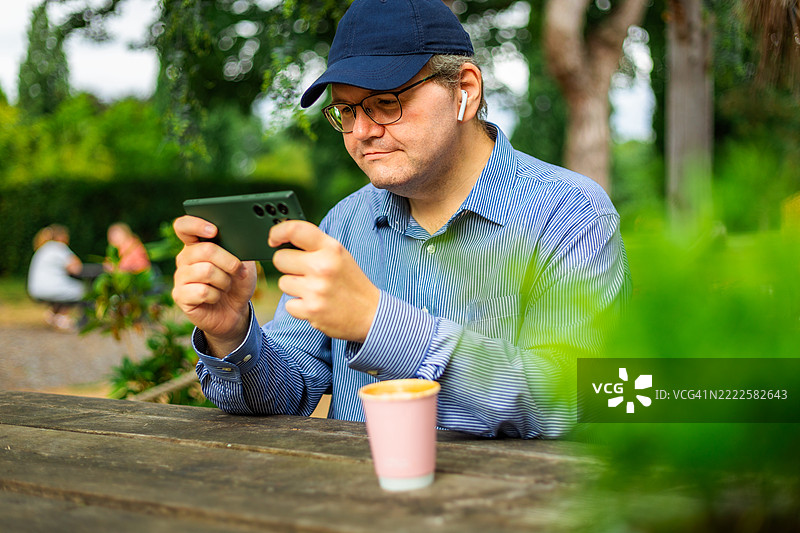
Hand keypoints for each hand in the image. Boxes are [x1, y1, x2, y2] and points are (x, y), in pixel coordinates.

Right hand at [172, 216, 256, 355]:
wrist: (235, 312)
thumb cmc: (237, 283)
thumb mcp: (244, 263)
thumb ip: (238, 249)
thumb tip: (238, 239)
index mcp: (197, 244)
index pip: (184, 226)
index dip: (196, 224)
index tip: (214, 230)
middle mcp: (184, 258)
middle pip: (205, 250)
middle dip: (229, 262)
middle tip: (238, 271)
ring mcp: (180, 277)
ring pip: (206, 271)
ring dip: (224, 281)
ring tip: (226, 286)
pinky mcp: (180, 296)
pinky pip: (201, 291)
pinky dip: (216, 295)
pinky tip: (216, 298)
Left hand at [270, 220, 378, 342]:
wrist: (371, 314)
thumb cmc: (351, 283)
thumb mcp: (340, 256)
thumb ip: (316, 246)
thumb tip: (284, 240)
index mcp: (331, 248)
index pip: (296, 230)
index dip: (278, 232)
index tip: (273, 239)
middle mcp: (323, 266)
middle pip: (280, 259)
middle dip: (288, 266)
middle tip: (304, 273)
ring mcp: (316, 289)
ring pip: (283, 283)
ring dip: (295, 288)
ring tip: (315, 291)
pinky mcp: (311, 310)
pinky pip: (289, 305)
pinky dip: (299, 307)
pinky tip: (316, 305)